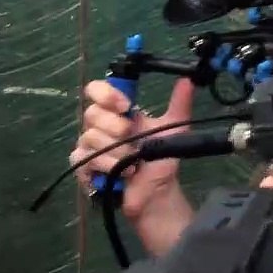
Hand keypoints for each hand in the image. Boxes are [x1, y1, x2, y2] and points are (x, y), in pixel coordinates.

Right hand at [70, 77, 195, 252]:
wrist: (157, 193)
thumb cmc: (161, 159)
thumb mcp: (174, 129)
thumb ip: (180, 104)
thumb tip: (188, 79)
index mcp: (117, 112)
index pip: (96, 90)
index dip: (106, 94)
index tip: (126, 106)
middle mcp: (99, 126)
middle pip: (91, 113)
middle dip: (116, 125)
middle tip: (132, 136)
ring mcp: (89, 146)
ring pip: (90, 137)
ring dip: (117, 151)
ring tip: (134, 161)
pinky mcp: (84, 167)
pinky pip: (86, 159)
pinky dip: (107, 165)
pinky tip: (123, 172)